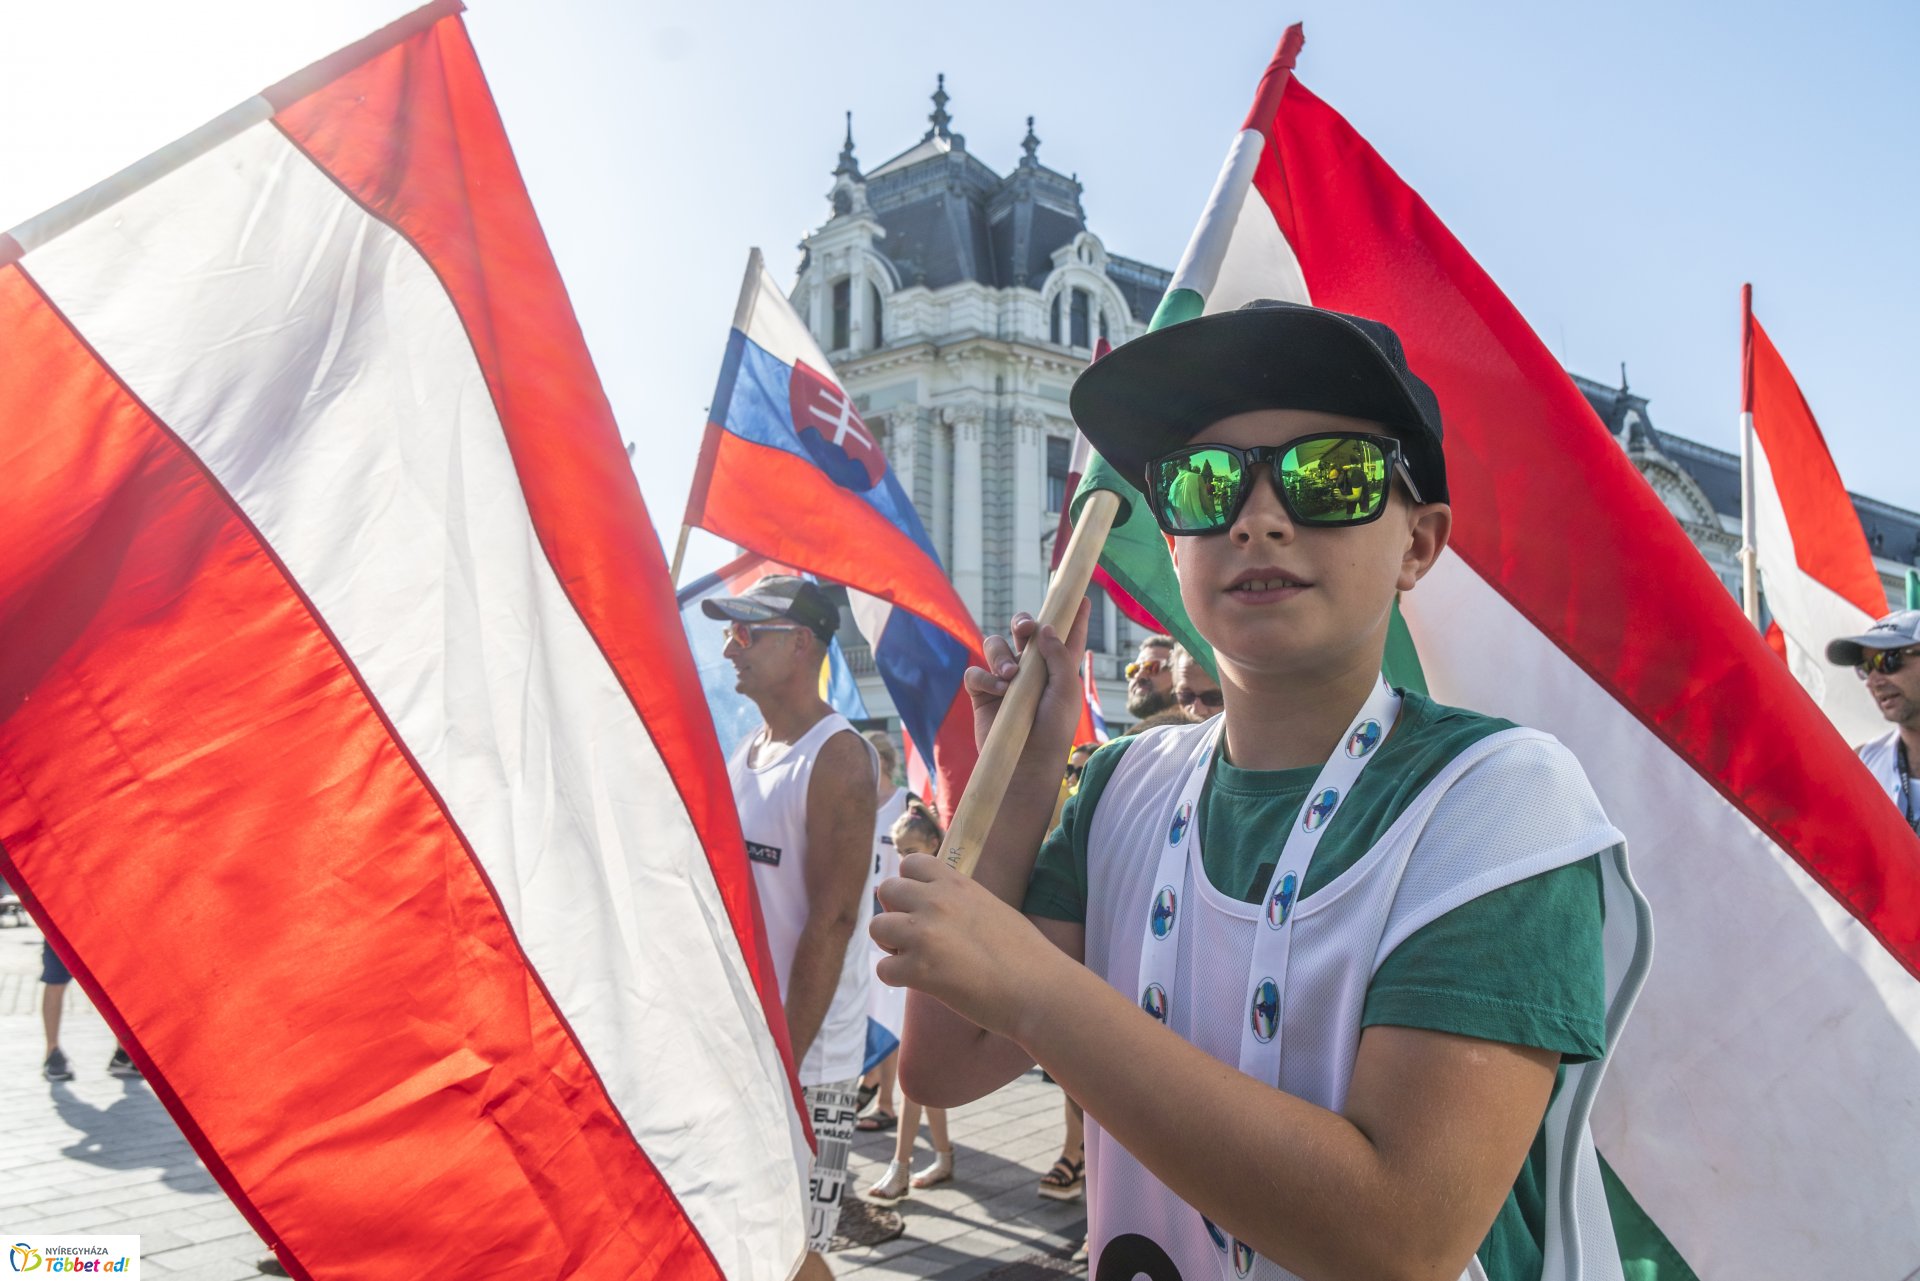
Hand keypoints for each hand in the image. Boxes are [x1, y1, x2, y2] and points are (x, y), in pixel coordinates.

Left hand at [871, 853, 1071, 1042]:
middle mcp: (936, 901)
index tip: (921, 907)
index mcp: (956, 884)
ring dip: (890, 946)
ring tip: (914, 960)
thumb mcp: (993, 909)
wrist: (1039, 989)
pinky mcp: (919, 970)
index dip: (909, 886)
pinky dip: (896, 979)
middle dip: (895, 913)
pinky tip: (919, 983)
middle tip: (914, 938)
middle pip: (886, 890)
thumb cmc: (1027, 955)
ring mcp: (925, 934)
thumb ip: (962, 904)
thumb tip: (941, 912)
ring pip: (877, 927)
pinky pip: (883, 969)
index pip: (910, 863)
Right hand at [963, 601, 1090, 764]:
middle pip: (1023, 630)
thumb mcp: (1066, 690)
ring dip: (1001, 654)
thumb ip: (1058, 656)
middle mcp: (1032, 669)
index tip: (1081, 597)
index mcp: (1058, 667)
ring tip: (1009, 676)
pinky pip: (976, 671)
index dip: (1073, 615)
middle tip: (1025, 629)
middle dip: (1022, 621)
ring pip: (995, 645)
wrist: (1026, 762)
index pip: (1066, 635)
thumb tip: (1046, 627)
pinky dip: (985, 677)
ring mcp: (1005, 679)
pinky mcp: (983, 693)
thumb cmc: (1054, 729)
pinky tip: (998, 692)